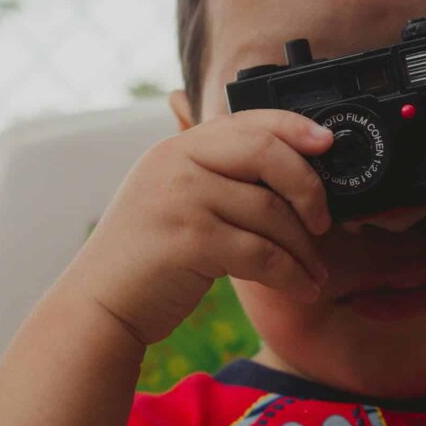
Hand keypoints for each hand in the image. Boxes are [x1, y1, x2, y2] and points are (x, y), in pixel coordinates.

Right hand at [63, 110, 333, 344]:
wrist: (99, 304)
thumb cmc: (148, 256)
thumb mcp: (174, 198)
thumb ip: (217, 176)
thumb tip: (291, 170)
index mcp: (178, 148)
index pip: (247, 121)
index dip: (294, 127)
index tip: (326, 142)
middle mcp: (177, 163)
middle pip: (266, 153)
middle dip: (308, 187)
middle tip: (324, 221)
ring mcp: (181, 199)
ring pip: (270, 211)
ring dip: (304, 247)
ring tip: (315, 270)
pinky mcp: (190, 241)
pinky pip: (262, 252)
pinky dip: (291, 274)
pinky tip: (303, 287)